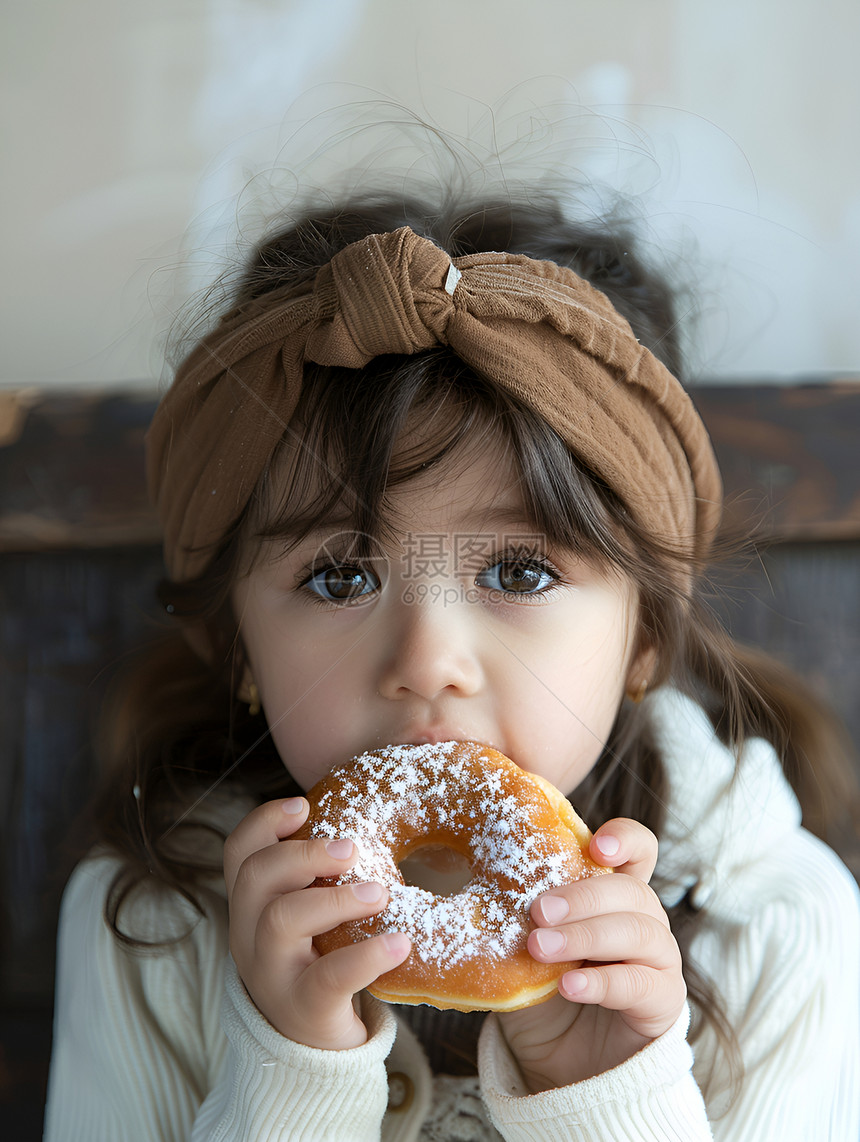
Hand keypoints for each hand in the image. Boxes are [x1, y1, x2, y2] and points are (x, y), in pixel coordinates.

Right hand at [223, 797, 410, 1050]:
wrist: (310, 1052)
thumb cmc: (314, 964)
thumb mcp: (302, 918)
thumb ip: (312, 877)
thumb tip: (356, 823)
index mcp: (249, 908)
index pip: (237, 853)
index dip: (264, 822)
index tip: (304, 804)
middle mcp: (248, 938)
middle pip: (255, 879)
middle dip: (303, 854)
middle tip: (352, 848)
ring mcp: (271, 976)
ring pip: (280, 921)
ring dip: (334, 898)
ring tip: (381, 893)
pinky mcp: (304, 1010)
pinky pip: (327, 978)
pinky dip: (366, 957)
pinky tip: (400, 943)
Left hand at [498, 818, 684, 1091]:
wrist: (564, 1063)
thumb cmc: (543, 989)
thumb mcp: (524, 945)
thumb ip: (514, 915)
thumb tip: (469, 882)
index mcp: (614, 895)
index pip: (638, 850)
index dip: (625, 839)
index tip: (597, 845)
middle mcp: (645, 919)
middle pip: (631, 890)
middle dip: (582, 896)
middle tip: (537, 911)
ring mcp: (659, 960)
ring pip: (639, 932)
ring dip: (586, 935)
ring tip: (541, 948)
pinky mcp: (663, 1002)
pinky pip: (641, 984)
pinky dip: (601, 982)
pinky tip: (568, 986)